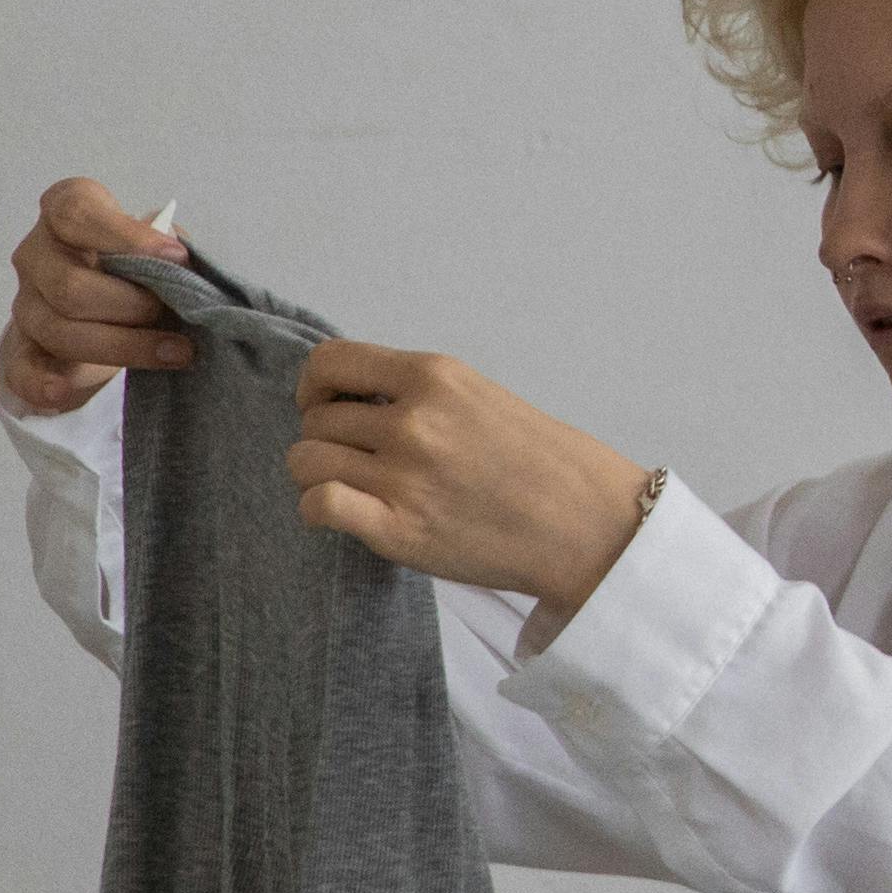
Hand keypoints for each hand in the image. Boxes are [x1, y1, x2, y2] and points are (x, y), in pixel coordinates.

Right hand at [0, 179, 194, 418]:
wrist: (112, 298)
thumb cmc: (138, 261)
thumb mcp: (157, 243)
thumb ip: (167, 251)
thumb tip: (186, 274)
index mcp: (64, 211)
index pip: (76, 214)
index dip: (128, 238)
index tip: (177, 259)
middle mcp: (36, 254)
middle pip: (69, 286)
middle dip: (131, 305)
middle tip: (170, 311)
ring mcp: (25, 303)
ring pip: (60, 331)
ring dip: (125, 347)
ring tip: (176, 352)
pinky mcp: (23, 349)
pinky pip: (23, 370)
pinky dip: (43, 383)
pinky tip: (65, 391)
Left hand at [286, 342, 657, 620]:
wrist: (586, 524)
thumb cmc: (543, 464)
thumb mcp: (478, 396)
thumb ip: (417, 392)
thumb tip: (350, 401)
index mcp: (434, 377)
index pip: (329, 362)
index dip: (313, 387)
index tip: (323, 404)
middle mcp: (413, 421)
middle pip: (315, 419)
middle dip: (326, 438)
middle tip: (358, 459)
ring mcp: (403, 476)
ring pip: (305, 460)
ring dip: (317, 474)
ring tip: (352, 487)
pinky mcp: (398, 530)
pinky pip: (318, 504)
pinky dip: (317, 508)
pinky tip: (344, 514)